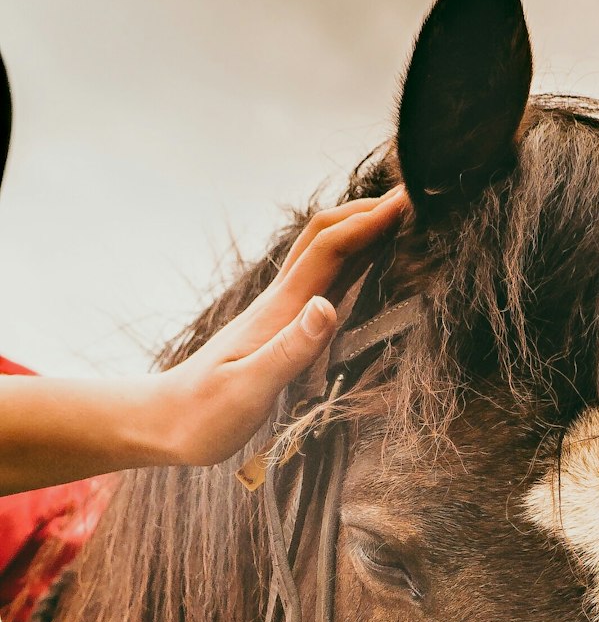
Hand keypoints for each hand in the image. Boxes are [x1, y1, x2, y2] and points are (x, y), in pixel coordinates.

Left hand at [156, 186, 405, 465]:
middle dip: (365, 211)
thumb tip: (327, 305)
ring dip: (356, 230)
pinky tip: (361, 268)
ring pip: (320, 254)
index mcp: (278, 311)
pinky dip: (347, 261)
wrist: (166, 422)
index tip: (408, 202)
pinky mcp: (277, 328)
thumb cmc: (205, 414)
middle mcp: (279, 302)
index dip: (368, 223)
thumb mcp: (249, 388)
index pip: (329, 249)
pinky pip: (318, 281)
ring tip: (394, 222)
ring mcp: (277, 313)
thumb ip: (290, 349)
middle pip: (323, 236)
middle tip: (409, 199)